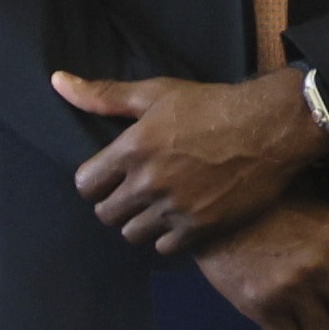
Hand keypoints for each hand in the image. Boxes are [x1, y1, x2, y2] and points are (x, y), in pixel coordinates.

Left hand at [55, 66, 328, 253]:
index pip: (86, 185)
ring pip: (133, 234)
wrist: (271, 128)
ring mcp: (175, 209)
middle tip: (137, 192)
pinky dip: (168, 237)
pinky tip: (180, 218)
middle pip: (106, 214)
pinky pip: (164, 248)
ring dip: (141, 222)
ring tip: (158, 207)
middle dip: (117, 203)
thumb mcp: (156, 92)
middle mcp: (148, 183)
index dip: (95, 182)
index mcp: (131, 149)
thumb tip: (57, 82)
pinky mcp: (201, 228)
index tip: (112, 176)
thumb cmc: (212, 105)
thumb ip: (104, 94)